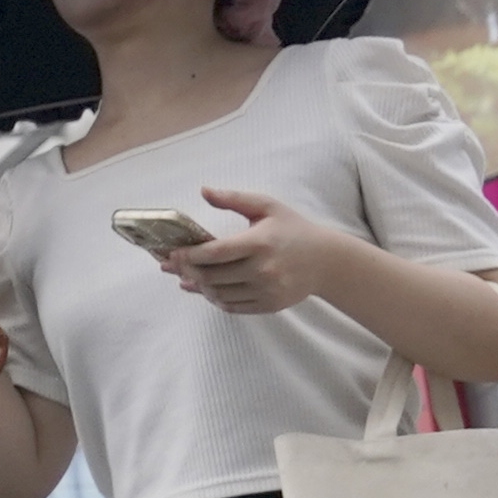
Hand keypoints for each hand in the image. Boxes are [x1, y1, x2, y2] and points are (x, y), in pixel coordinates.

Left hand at [162, 185, 344, 316]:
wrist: (326, 261)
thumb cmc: (293, 229)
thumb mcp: (267, 207)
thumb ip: (234, 199)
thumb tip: (204, 191)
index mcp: (259, 242)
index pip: (215, 253)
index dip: (189, 256)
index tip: (173, 253)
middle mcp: (263, 269)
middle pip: (212, 276)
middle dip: (187, 271)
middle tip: (171, 266)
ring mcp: (267, 290)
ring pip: (219, 294)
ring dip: (199, 287)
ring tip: (186, 277)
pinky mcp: (270, 304)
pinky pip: (234, 307)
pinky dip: (216, 300)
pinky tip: (207, 290)